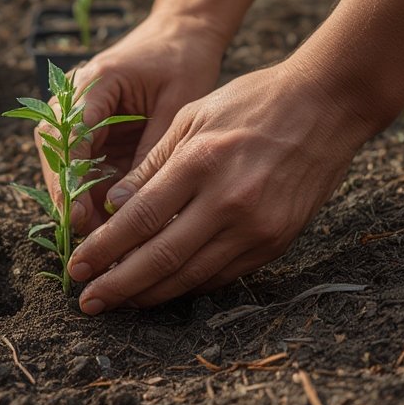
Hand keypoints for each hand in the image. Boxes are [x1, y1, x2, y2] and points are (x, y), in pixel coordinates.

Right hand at [35, 12, 226, 232]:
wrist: (182, 33)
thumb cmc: (183, 61)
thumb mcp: (177, 107)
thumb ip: (152, 153)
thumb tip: (131, 207)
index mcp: (95, 81)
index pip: (69, 136)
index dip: (71, 180)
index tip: (79, 216)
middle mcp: (74, 94)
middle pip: (54, 151)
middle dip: (66, 195)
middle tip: (84, 234)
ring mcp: (77, 110)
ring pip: (61, 161)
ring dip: (75, 196)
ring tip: (96, 235)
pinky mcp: (88, 125)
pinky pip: (80, 162)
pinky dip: (89, 190)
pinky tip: (104, 220)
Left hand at [66, 60, 374, 312]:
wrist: (328, 106)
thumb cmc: (254, 101)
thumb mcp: (193, 116)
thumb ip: (152, 164)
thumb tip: (113, 206)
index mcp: (201, 161)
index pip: (139, 217)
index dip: (103, 247)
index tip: (75, 265)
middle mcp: (228, 200)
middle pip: (160, 257)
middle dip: (117, 284)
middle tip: (86, 302)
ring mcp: (257, 226)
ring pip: (191, 275)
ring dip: (150, 293)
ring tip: (119, 301)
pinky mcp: (277, 241)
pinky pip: (223, 274)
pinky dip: (188, 285)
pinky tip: (163, 288)